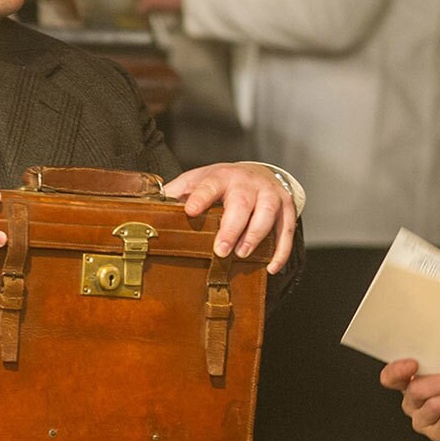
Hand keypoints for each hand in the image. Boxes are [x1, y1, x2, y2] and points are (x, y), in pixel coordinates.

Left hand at [162, 162, 294, 272]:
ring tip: (242, 254)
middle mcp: (248, 183)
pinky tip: (271, 267)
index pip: (209, 185)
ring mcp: (270, 194)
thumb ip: (179, 192)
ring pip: (267, 214)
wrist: (259, 173)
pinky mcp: (286, 207)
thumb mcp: (199, 180)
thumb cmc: (224, 183)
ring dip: (255, 236)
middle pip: (241, 204)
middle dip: (232, 227)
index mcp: (222, 176)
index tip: (190, 211)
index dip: (200, 197)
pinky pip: (287, 229)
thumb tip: (152, 207)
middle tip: (222, 249)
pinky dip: (281, 250)